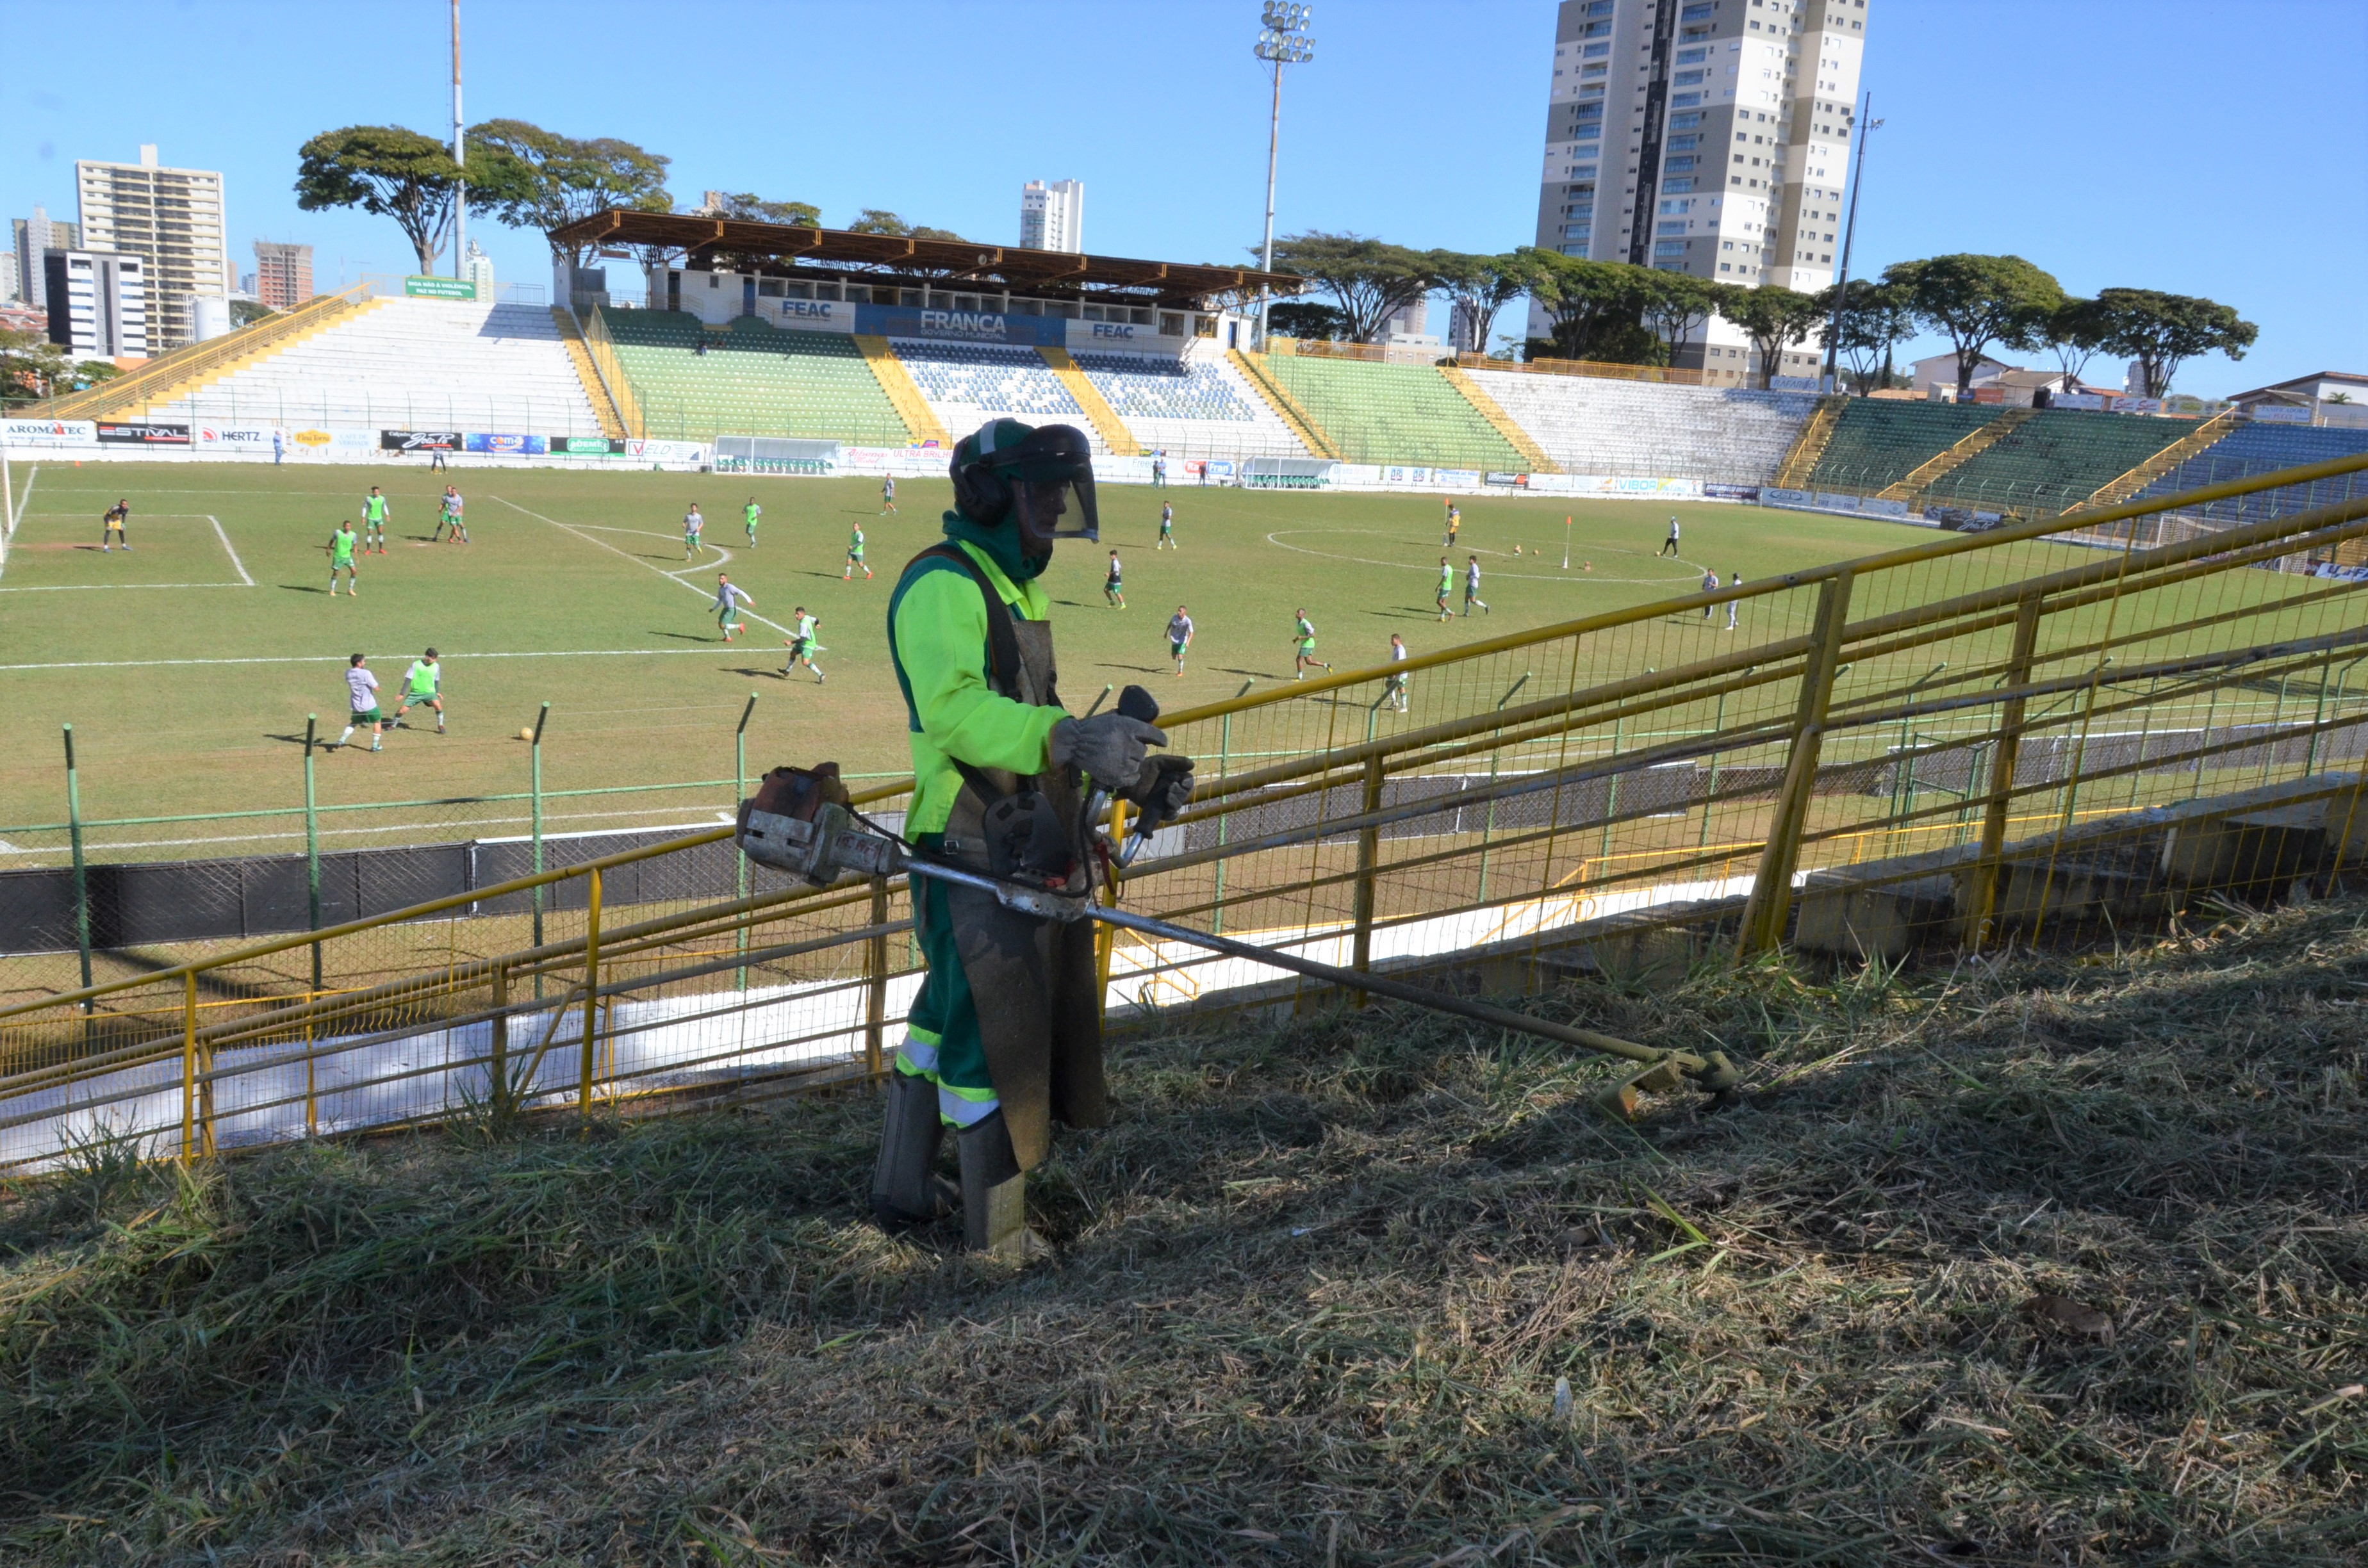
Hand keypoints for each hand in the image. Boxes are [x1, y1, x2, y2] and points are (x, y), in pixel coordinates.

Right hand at [1048, 712, 1166, 787]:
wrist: (1074, 742)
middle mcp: (1127, 744)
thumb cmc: (1094, 728)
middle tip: (1125, 749)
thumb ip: (1131, 722)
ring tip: (1119, 758)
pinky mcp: (1115, 776)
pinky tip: (1124, 770)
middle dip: (1136, 750)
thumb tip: (1149, 725)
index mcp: (1128, 727)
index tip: (1162, 742)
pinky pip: (1133, 778)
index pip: (1154, 734)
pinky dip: (1131, 776)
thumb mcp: (1114, 718)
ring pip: (1138, 765)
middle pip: (1143, 751)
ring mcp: (1122, 762)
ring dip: (1131, 762)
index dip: (1160, 739)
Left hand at [1125, 754, 1194, 823]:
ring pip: (1178, 805)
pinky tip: (1167, 810)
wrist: (1128, 778)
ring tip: (1167, 797)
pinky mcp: (1159, 810)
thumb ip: (1175, 762)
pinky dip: (1171, 814)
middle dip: (1180, 792)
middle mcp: (1173, 789)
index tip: (1183, 782)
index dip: (1188, 782)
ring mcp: (1166, 801)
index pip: (1188, 781)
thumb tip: (1193, 765)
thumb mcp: (1159, 761)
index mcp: (1175, 777)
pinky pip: (1170, 816)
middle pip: (1184, 794)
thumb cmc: (1144, 767)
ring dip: (1175, 802)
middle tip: (1170, 788)